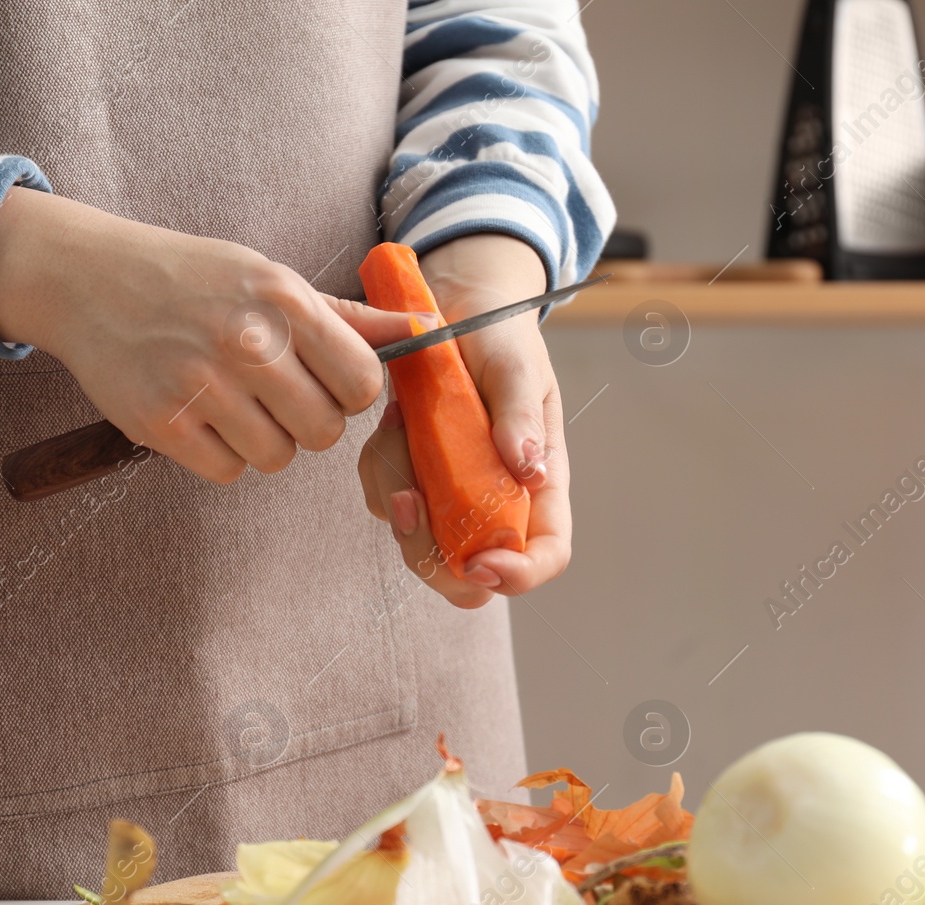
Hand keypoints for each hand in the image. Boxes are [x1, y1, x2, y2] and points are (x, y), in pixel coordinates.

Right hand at [0, 187, 424, 482]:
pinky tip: (201, 417)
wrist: (88, 278)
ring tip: (233, 402)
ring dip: (263, 441)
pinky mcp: (160, 422)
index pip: (363, 382)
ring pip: (276, 457)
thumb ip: (348, 316)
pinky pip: (227, 471)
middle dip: (307, 422)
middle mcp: (246, 342)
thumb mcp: (271, 279)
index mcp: (284, 301)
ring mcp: (200, 384)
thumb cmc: (193, 279)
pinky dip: (219, 455)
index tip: (324, 381)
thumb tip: (426, 328)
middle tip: (273, 394)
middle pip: (324, 431)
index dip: (350, 392)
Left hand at [357, 233, 570, 608]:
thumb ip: (520, 415)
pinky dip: (378, 468)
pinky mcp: (411, 478)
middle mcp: (494, 501)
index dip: (519, 574)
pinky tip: (391, 421)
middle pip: (470, 574)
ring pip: (417, 542)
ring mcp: (450, 494)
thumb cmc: (498, 337)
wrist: (451, 310)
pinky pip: (384, 500)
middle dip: (432, 552)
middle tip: (408, 498)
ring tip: (401, 425)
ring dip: (397, 491)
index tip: (482, 563)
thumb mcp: (516, 366)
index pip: (545, 555)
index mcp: (538, 485)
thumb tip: (532, 472)